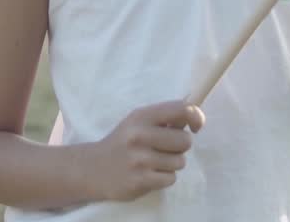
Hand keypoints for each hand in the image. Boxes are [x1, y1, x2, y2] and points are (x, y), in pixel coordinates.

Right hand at [88, 100, 204, 201]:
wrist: (93, 168)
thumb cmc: (123, 142)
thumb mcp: (138, 121)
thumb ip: (163, 117)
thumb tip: (195, 117)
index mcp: (142, 116)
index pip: (181, 110)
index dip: (196, 117)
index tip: (195, 127)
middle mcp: (140, 135)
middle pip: (185, 141)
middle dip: (180, 146)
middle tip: (165, 148)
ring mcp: (140, 159)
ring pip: (180, 162)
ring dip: (172, 163)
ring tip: (154, 161)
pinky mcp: (140, 180)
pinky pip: (171, 178)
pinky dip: (164, 177)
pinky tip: (150, 173)